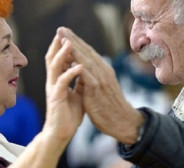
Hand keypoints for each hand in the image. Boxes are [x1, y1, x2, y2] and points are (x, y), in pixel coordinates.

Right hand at [43, 30, 85, 141]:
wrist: (61, 133)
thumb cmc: (68, 115)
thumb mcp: (78, 95)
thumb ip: (79, 82)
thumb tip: (84, 69)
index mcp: (58, 81)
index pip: (58, 60)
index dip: (62, 47)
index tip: (68, 34)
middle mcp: (53, 83)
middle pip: (53, 59)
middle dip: (58, 45)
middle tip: (63, 31)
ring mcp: (53, 90)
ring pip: (55, 67)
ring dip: (63, 54)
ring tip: (70, 43)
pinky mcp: (56, 98)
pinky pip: (62, 83)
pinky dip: (71, 73)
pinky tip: (79, 67)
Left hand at [57, 27, 144, 144]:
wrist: (122, 121)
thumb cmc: (109, 107)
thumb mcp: (99, 89)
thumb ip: (91, 78)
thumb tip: (82, 70)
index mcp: (102, 71)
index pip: (87, 53)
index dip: (76, 42)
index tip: (64, 33)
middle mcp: (103, 71)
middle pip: (86, 52)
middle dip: (73, 40)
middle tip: (60, 29)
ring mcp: (101, 79)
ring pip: (86, 60)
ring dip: (74, 49)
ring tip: (62, 39)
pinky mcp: (98, 90)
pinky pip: (87, 76)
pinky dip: (79, 67)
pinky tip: (71, 60)